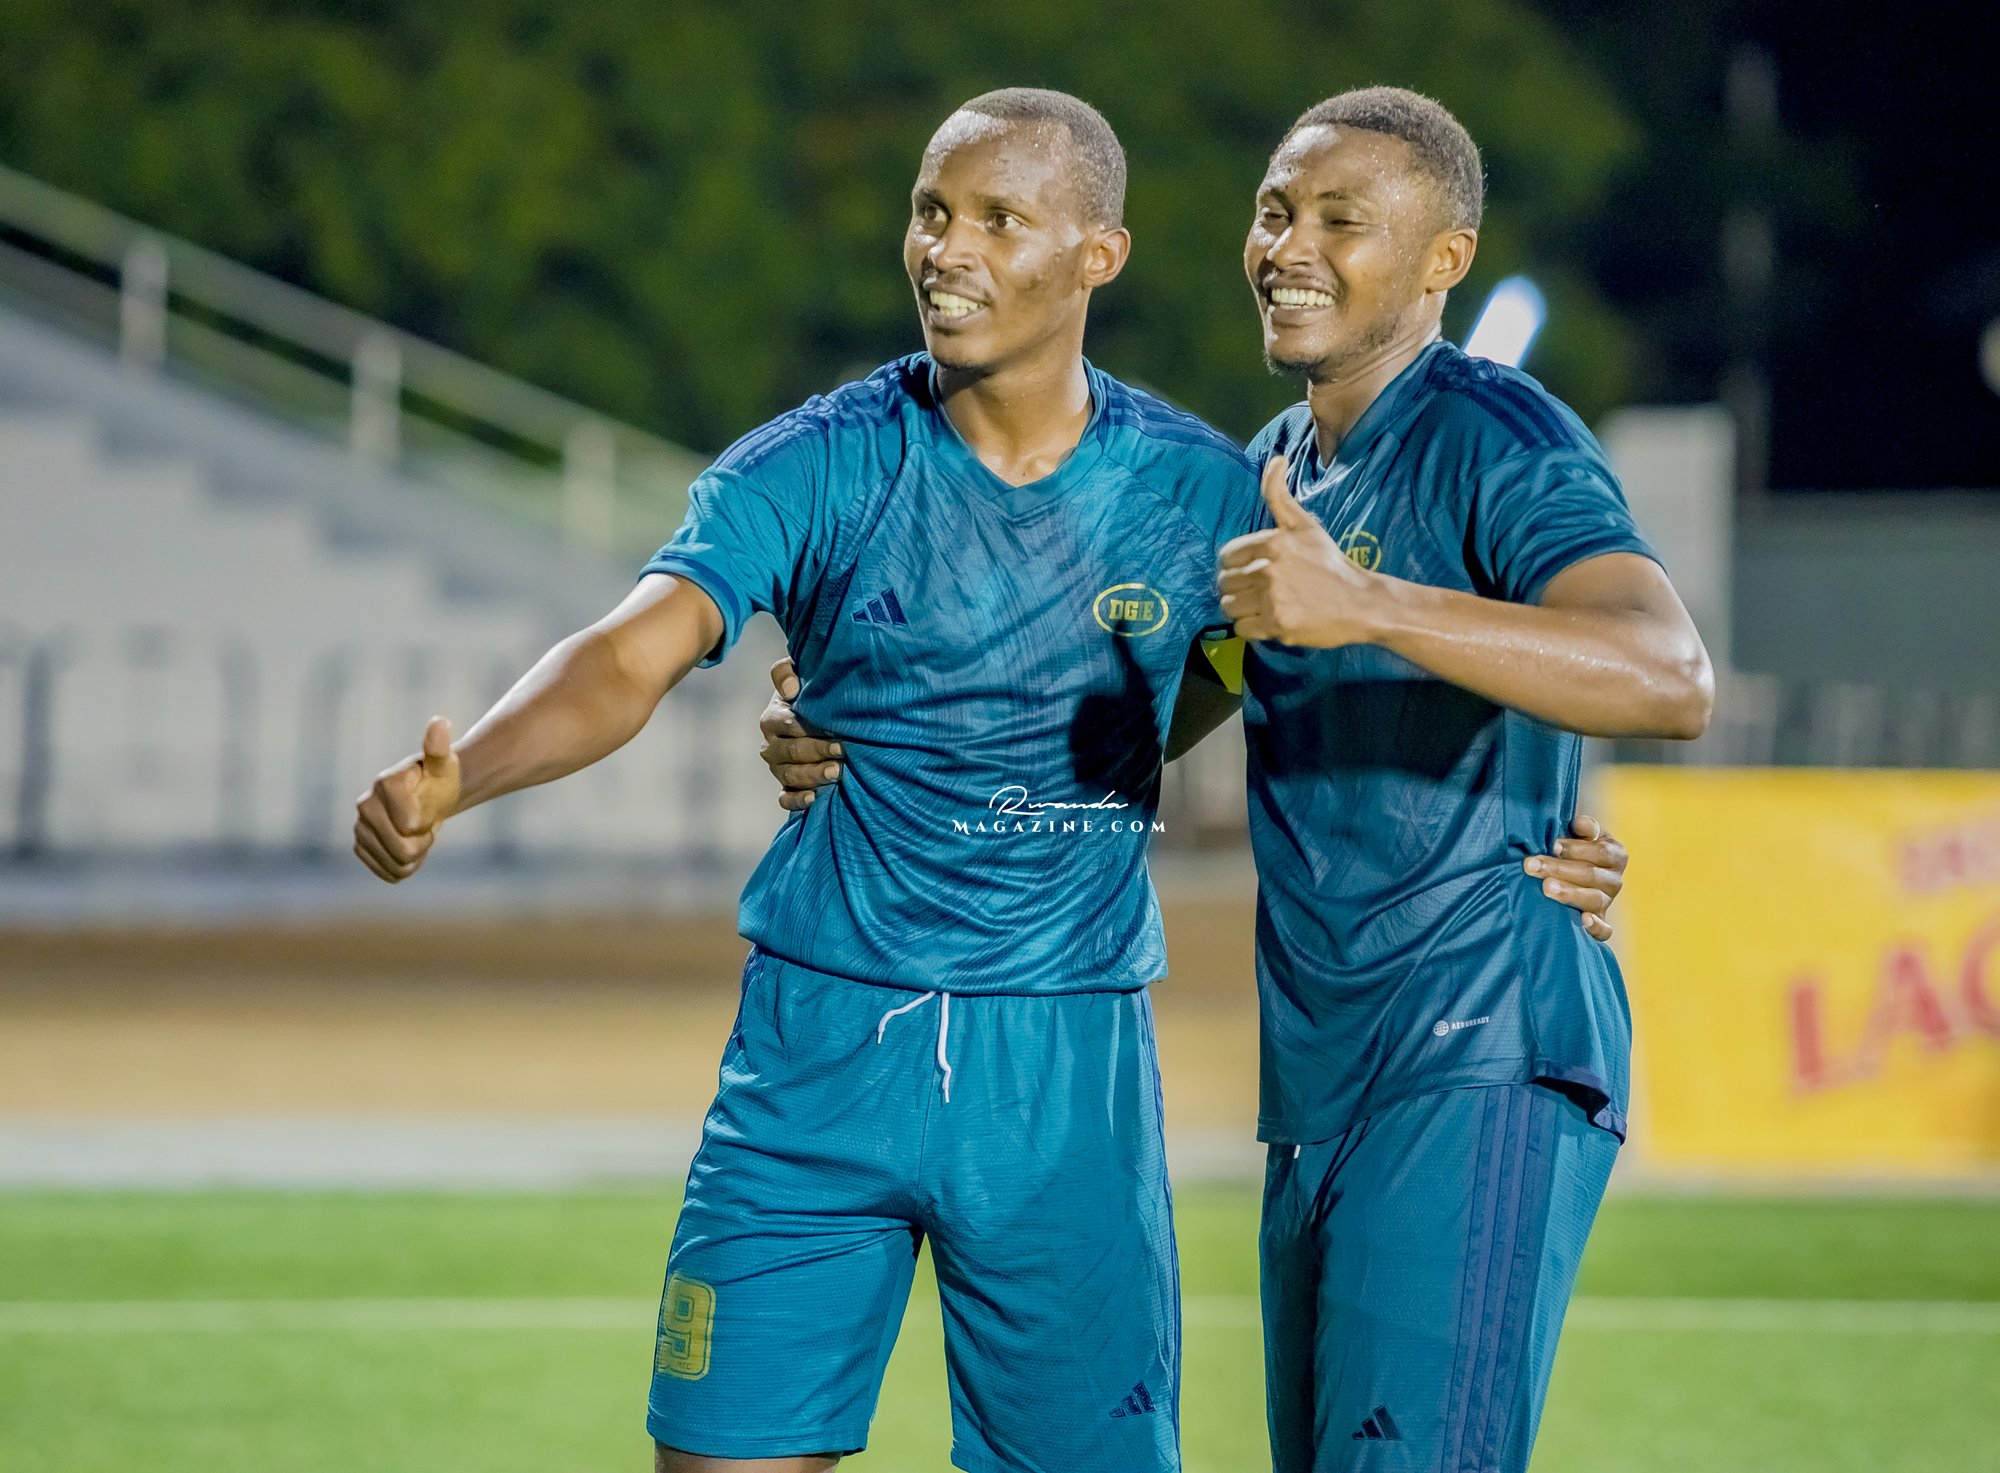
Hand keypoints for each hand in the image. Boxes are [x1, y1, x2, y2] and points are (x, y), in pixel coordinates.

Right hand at [353, 716, 459, 882]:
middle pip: (403, 848)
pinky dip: (404, 868)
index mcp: (385, 783)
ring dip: (415, 856)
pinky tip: (406, 849)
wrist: (428, 797)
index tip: (428, 808)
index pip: (411, 825)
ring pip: (397, 864)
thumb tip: (440, 723)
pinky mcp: (360, 847)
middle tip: (425, 825)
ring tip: (416, 835)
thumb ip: (439, 748)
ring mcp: (359, 828)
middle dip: (423, 842)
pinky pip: (389, 873)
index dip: (428, 823)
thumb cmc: (438, 779)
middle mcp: (365, 805)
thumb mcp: (444, 765)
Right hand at [759, 657, 843, 811]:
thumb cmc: (811, 695)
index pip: (784, 724)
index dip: (805, 728)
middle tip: (842, 753)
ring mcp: (778, 769)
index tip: (831, 730)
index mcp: (772, 719)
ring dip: (812, 776)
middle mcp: (772, 745)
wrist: (820, 719)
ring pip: (789, 776)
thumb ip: (786, 672)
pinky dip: (797, 800)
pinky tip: (814, 798)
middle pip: (789, 753)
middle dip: (816, 753)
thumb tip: (790, 689)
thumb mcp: (800, 676)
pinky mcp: (787, 787)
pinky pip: (785, 798)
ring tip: (837, 773)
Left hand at [1218, 455, 1385, 646]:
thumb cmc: (1331, 564)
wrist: (1362, 602)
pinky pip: (1241, 629)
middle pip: (1225, 583)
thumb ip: (1280, 496)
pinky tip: (1270, 621)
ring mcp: (1273, 598)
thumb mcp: (1306, 525)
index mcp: (1273, 542)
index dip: (1234, 566)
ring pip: (1229, 607)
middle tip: (1258, 593)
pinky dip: (1251, 628)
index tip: (1249, 572)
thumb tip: (1276, 459)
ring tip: (1264, 607)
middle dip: (1237, 589)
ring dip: (1242, 610)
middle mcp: (1269, 568)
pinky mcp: (1277, 624)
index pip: (1226, 556)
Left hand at [1523, 813, 1627, 942]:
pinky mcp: (1600, 922)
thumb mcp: (1579, 833)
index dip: (1576, 848)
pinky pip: (1605, 930)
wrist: (1569, 872)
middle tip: (1532, 866)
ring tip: (1546, 888)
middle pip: (1590, 875)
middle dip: (1558, 869)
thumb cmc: (1571, 848)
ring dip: (1569, 893)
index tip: (1552, 845)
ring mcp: (1608, 902)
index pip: (1600, 851)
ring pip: (1593, 900)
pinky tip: (1583, 921)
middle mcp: (1615, 880)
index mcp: (1615, 854)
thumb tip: (1580, 824)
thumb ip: (1583, 827)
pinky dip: (1597, 927)